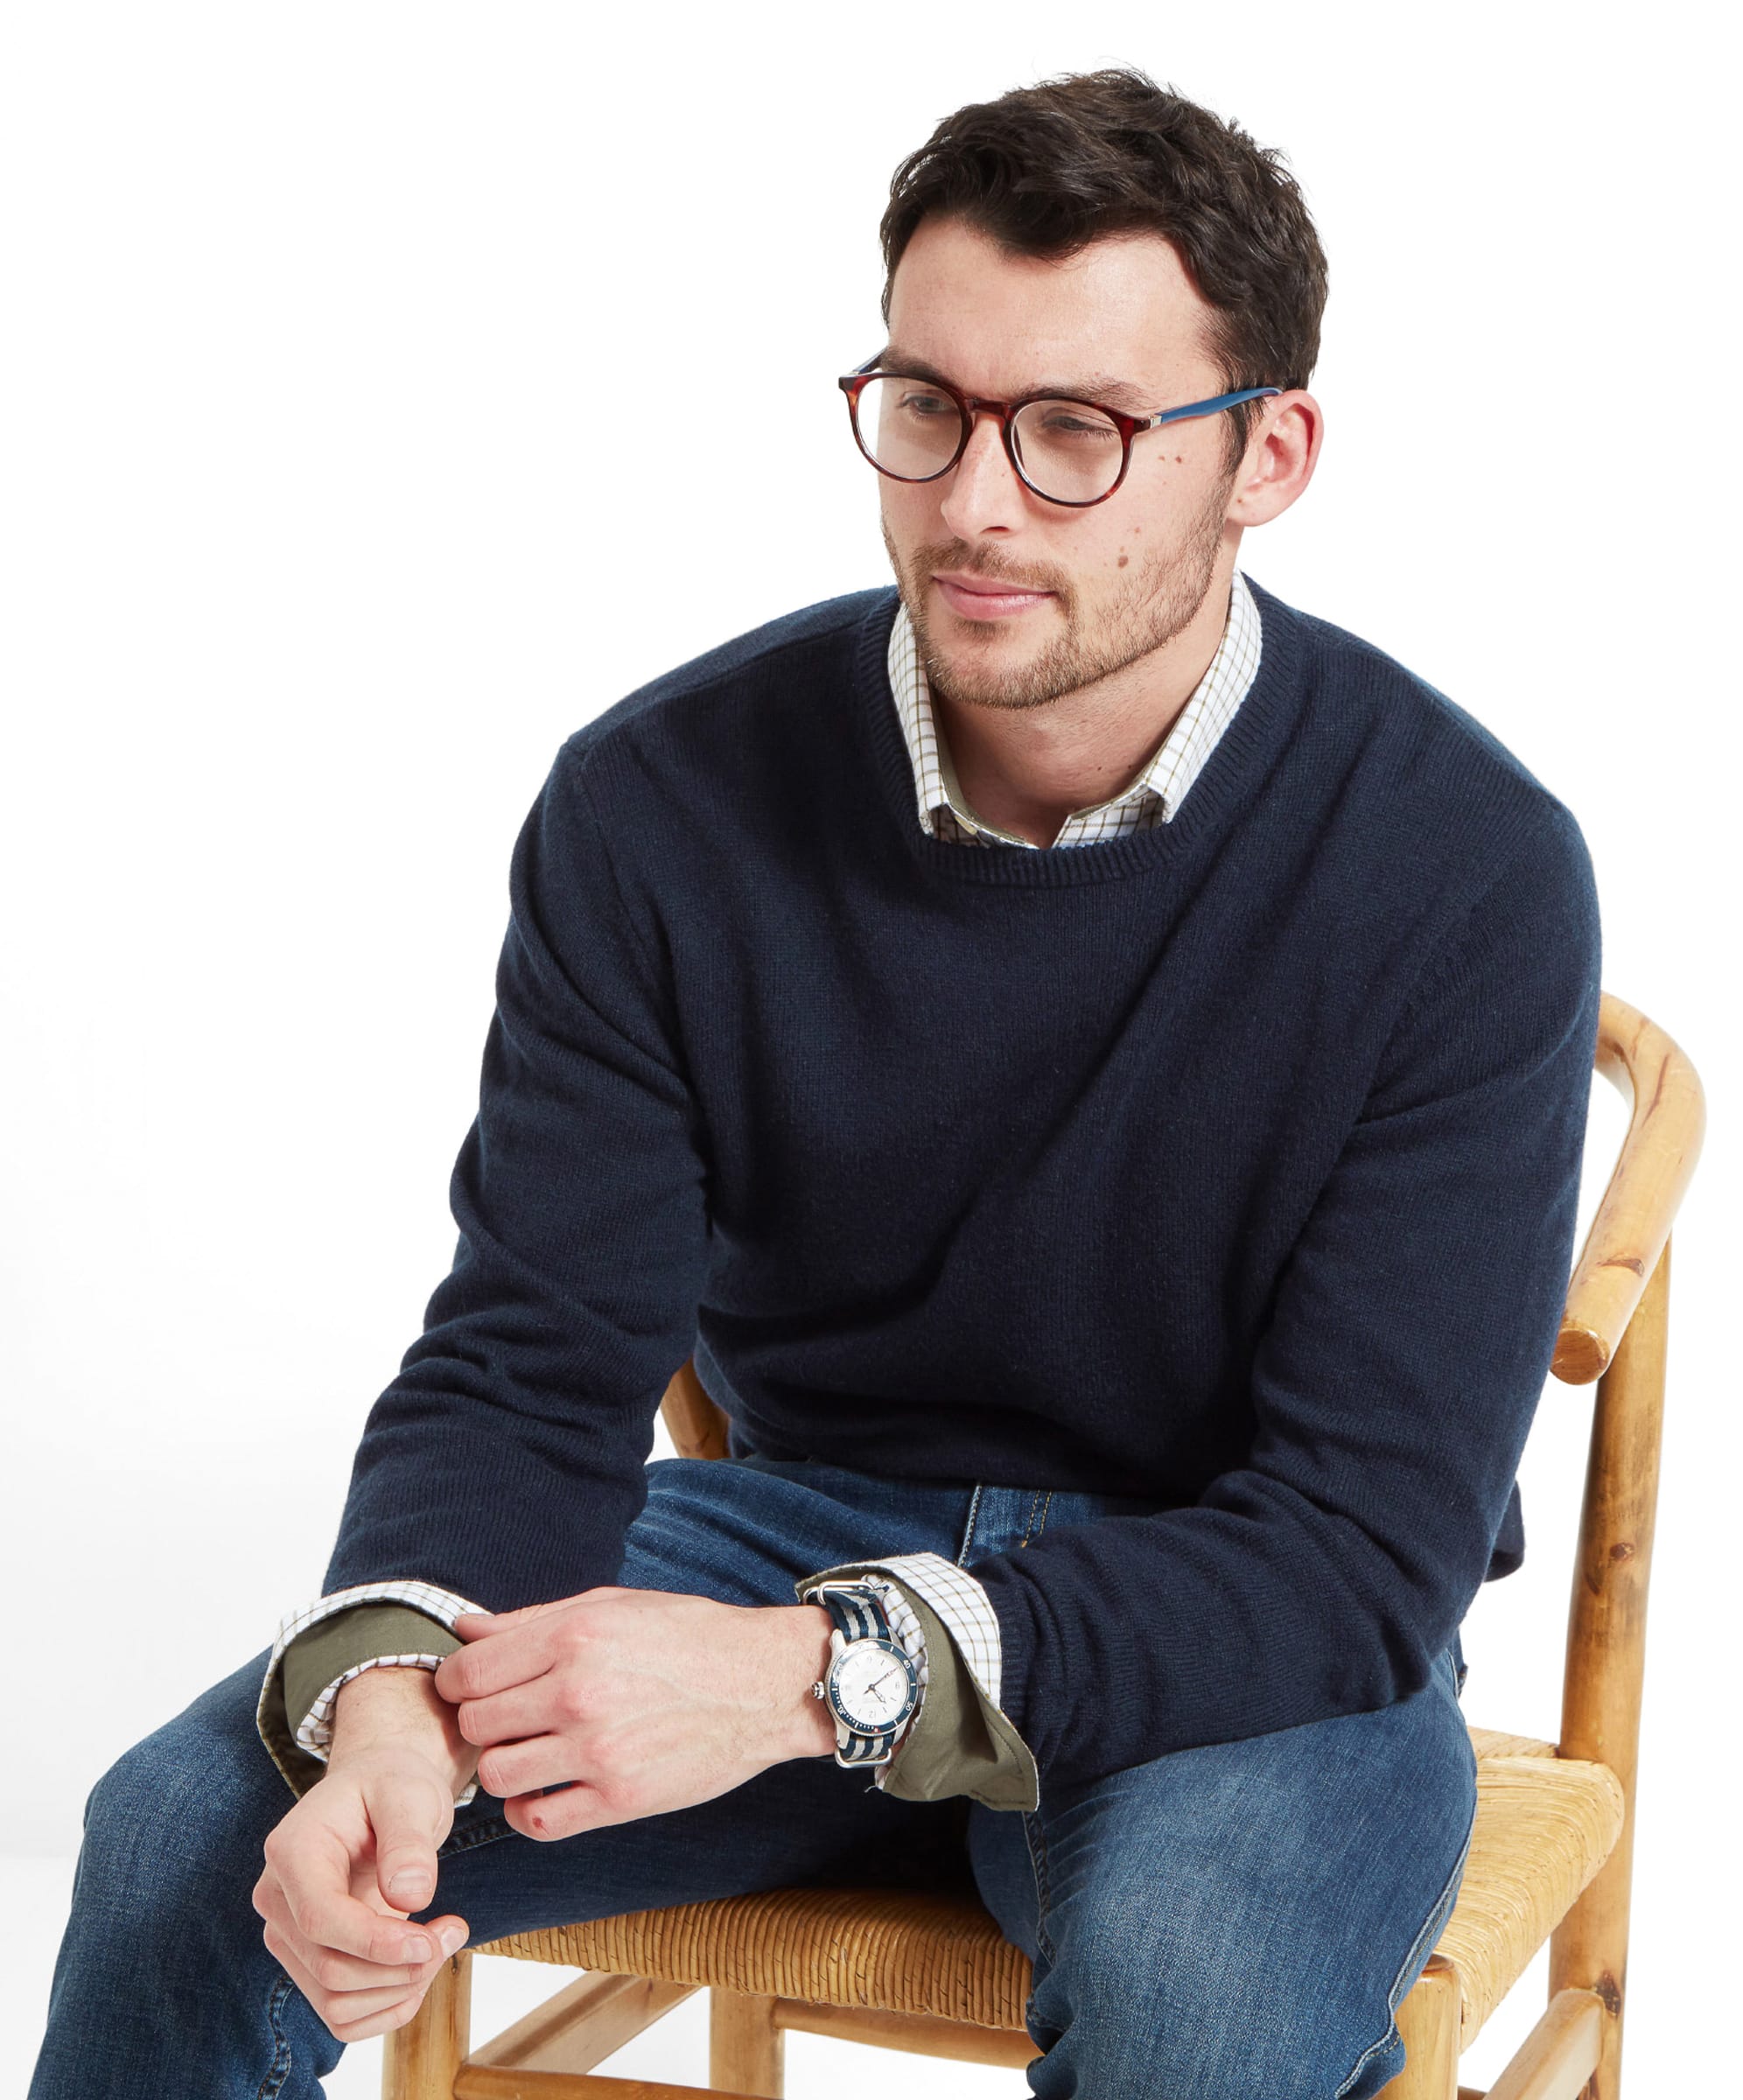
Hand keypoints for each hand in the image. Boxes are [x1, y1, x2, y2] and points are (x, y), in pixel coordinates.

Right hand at [251, 1668, 473, 2043]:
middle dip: (400, 1967)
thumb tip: (410, 1898)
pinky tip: (420, 1968)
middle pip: (330, 1969)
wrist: (378, 1792)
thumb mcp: (410, 1794)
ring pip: (335, 2002)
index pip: (321, 1920)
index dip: (377, 1943)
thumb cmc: (393, 1786)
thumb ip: (409, 1841)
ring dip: (400, 1988)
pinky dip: (387, 2006)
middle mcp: (277, 1899)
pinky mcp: (307, 1961)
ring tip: (445, 1939)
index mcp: (292, 1851)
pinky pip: (341, 2014)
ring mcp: (288, 1935)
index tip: (431, 1941)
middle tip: (454, 1931)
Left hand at [433, 1586, 835, 1840]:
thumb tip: (463, 1627)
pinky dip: (527, 1811)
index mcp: (573, 1637)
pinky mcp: (621, 1799)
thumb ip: (531, 1620)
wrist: (763, 1683)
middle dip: (482, 1722)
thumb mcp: (610, 1605)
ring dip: (504, 1767)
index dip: (458, 1682)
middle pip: (476, 1725)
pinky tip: (545, 1790)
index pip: (468, 1672)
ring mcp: (599, 1751)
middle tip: (509, 1719)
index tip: (474, 1687)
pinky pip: (537, 1822)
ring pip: (497, 1776)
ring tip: (530, 1753)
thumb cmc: (687, 1635)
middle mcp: (579, 1693)